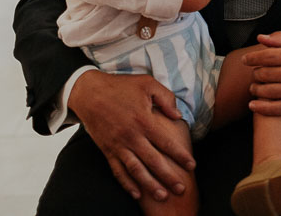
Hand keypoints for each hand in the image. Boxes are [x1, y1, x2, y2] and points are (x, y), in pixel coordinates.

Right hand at [68, 70, 192, 202]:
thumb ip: (165, 98)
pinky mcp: (107, 150)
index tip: (191, 165)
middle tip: (182, 188)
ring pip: (136, 170)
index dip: (180, 155)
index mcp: (143, 120)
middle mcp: (131, 136)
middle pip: (153, 161)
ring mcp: (118, 145)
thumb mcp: (147, 84)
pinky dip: (126, 184)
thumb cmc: (120, 86)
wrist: (89, 93)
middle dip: (169, 176)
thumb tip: (178, 115)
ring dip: (150, 185)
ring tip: (162, 196)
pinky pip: (117, 171)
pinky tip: (136, 194)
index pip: (166, 142)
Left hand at [243, 32, 280, 115]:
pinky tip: (253, 104)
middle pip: (266, 74)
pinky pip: (276, 109)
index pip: (269, 56)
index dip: (253, 58)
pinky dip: (261, 107)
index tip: (246, 60)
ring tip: (254, 86)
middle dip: (255, 73)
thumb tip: (261, 38)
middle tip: (255, 73)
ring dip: (256, 89)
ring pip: (268, 91)